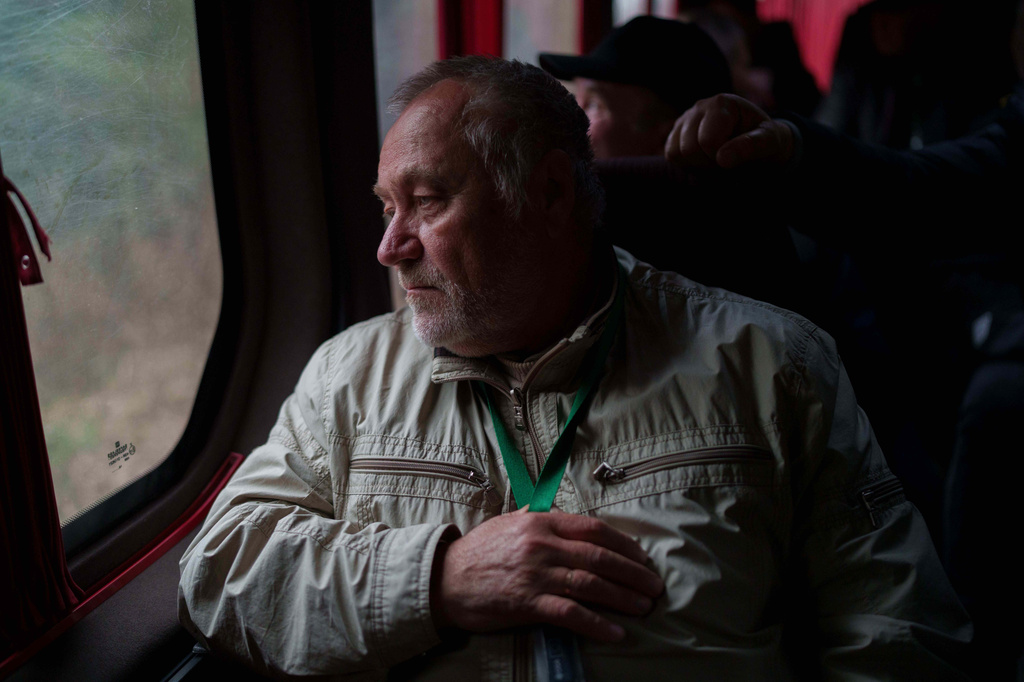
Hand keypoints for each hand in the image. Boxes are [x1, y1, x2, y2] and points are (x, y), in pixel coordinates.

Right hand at [431, 508, 663, 641]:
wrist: (446, 579)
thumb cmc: (481, 551)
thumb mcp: (511, 522)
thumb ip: (544, 519)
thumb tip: (573, 520)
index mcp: (542, 522)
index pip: (594, 529)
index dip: (624, 544)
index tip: (642, 557)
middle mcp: (543, 545)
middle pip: (600, 557)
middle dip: (633, 572)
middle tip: (654, 585)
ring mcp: (536, 574)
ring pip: (591, 584)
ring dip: (623, 597)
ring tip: (644, 607)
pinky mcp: (528, 603)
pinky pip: (571, 613)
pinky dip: (597, 624)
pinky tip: (616, 632)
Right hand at [664, 93, 794, 169]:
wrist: (757, 142)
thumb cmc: (763, 140)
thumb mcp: (768, 142)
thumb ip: (750, 146)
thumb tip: (723, 159)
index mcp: (721, 103)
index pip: (708, 141)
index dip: (721, 158)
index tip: (737, 158)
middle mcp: (699, 107)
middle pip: (689, 149)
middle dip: (709, 164)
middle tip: (728, 163)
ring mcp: (685, 119)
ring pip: (675, 153)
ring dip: (698, 167)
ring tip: (717, 162)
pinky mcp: (676, 133)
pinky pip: (671, 155)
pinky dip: (688, 165)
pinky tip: (706, 162)